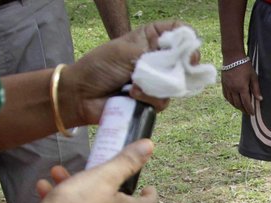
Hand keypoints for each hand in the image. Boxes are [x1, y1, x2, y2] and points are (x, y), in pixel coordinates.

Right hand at [30, 139, 157, 202]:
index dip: (149, 194)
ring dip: (76, 187)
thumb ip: (126, 161)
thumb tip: (149, 146)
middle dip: (103, 182)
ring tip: (58, 173)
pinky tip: (44, 189)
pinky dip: (63, 202)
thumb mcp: (103, 176)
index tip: (147, 186)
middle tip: (94, 169)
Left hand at [64, 21, 193, 123]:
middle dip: (179, 67)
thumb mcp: (127, 52)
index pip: (178, 32)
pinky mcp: (151, 100)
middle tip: (170, 70)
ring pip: (175, 84)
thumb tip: (182, 58)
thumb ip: (155, 53)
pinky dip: (149, 99)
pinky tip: (133, 95)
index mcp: (150, 38)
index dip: (187, 39)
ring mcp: (156, 81)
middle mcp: (156, 59)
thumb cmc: (100, 66)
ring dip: (157, 85)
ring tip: (136, 85)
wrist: (82, 94)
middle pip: (184, 60)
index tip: (188, 49)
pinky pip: (163, 101)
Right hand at [221, 61, 260, 115]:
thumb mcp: (253, 76)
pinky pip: (226, 96)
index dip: (249, 109)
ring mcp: (227, 87)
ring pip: (231, 102)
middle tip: (248, 112)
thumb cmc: (245, 66)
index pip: (246, 102)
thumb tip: (260, 99)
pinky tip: (234, 102)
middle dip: (243, 110)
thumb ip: (256, 89)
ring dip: (237, 106)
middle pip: (238, 104)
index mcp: (242, 87)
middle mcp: (233, 89)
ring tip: (242, 108)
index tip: (252, 113)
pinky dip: (230, 101)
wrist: (232, 57)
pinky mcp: (223, 85)